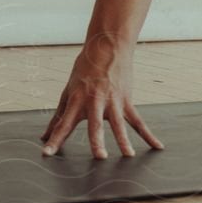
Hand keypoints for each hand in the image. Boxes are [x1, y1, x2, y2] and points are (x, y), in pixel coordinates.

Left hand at [39, 44, 163, 157]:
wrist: (108, 46)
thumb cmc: (85, 68)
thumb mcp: (68, 90)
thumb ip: (58, 116)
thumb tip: (45, 136)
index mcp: (77, 100)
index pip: (63, 123)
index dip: (55, 139)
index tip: (47, 153)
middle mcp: (95, 102)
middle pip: (96, 125)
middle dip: (97, 141)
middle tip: (100, 156)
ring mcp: (113, 102)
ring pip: (120, 124)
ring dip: (124, 140)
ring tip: (128, 155)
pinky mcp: (126, 101)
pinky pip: (138, 121)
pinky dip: (148, 134)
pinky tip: (156, 146)